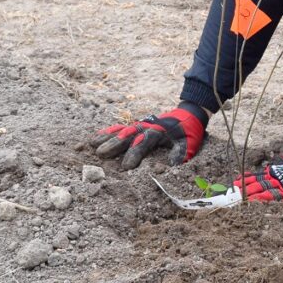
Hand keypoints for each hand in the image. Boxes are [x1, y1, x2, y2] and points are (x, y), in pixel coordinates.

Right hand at [90, 103, 206, 169]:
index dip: (134, 154)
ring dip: (107, 137)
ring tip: (92, 145)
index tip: (126, 167)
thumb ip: (180, 153)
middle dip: (115, 144)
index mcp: (159, 132)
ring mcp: (140, 125)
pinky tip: (94, 138)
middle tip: (101, 154)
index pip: (144, 143)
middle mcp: (146, 127)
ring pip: (121, 130)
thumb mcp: (189, 143)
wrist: (188, 115)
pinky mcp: (136, 126)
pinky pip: (119, 128)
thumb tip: (171, 165)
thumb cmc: (188, 133)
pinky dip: (107, 132)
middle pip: (128, 135)